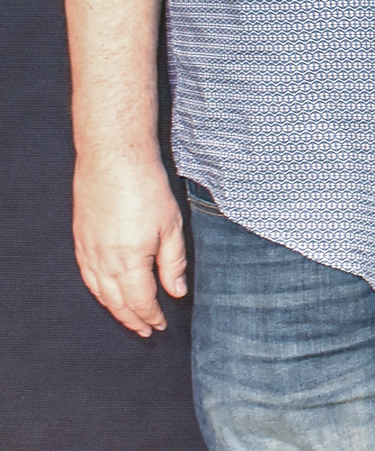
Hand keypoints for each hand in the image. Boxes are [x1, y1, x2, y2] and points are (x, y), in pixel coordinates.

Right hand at [74, 154, 186, 335]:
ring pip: (99, 292)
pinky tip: (106, 294)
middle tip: (146, 331)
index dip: (151, 316)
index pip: (140, 300)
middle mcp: (103, 262)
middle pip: (117, 302)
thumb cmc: (147, 189)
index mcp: (129, 260)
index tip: (161, 326)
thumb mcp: (172, 226)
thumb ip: (173, 263)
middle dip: (133, 319)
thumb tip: (175, 293)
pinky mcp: (80, 240)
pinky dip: (98, 291)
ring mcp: (88, 252)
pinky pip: (87, 276)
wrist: (113, 160)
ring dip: (115, 309)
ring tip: (129, 319)